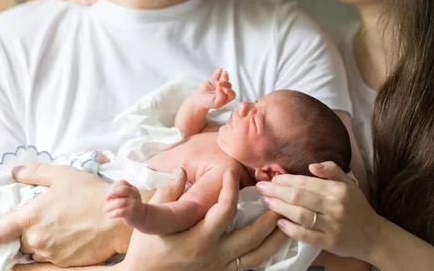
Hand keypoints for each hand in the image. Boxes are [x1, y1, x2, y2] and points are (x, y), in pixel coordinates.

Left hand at [0, 163, 120, 266]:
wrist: (117, 218)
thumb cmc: (90, 193)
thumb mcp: (63, 174)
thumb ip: (36, 173)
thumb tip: (15, 172)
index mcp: (31, 216)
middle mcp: (37, 238)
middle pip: (20, 241)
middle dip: (25, 234)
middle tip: (42, 222)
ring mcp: (50, 252)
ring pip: (35, 250)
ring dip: (40, 242)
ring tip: (58, 229)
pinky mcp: (64, 263)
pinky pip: (51, 258)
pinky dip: (54, 249)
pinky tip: (68, 237)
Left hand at [105, 180, 144, 226]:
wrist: (143, 217)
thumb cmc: (131, 206)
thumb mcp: (127, 197)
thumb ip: (119, 194)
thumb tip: (107, 196)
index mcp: (132, 189)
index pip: (123, 183)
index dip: (113, 186)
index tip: (109, 193)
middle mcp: (134, 194)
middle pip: (124, 189)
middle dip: (112, 193)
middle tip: (105, 199)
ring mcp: (134, 203)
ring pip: (121, 202)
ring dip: (110, 206)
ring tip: (106, 210)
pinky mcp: (132, 212)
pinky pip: (122, 212)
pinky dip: (113, 213)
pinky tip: (109, 215)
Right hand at [122, 168, 287, 270]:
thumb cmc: (146, 249)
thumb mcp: (151, 219)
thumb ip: (168, 193)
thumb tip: (181, 172)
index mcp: (198, 239)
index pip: (225, 211)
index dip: (230, 189)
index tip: (230, 172)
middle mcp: (214, 256)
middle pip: (253, 236)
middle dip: (269, 217)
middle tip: (278, 198)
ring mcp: (220, 268)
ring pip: (258, 256)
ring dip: (275, 239)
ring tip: (287, 223)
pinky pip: (250, 266)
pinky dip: (265, 254)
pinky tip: (274, 244)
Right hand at [197, 69, 235, 109]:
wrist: (199, 99)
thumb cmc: (208, 103)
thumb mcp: (215, 103)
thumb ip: (221, 97)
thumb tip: (222, 88)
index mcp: (226, 97)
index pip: (232, 93)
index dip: (229, 91)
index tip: (224, 90)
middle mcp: (224, 90)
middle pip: (228, 85)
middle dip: (225, 83)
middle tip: (218, 84)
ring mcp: (219, 84)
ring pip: (224, 79)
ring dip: (225, 76)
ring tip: (224, 73)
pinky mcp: (214, 79)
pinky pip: (217, 74)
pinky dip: (218, 72)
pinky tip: (220, 70)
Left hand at [255, 161, 381, 262]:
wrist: (373, 236)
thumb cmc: (356, 206)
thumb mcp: (349, 183)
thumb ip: (331, 170)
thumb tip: (311, 165)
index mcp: (338, 189)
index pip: (306, 182)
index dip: (286, 180)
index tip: (272, 178)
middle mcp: (335, 206)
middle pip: (299, 197)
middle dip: (276, 191)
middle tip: (261, 188)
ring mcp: (332, 225)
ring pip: (300, 214)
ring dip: (279, 207)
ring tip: (266, 202)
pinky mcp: (329, 242)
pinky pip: (305, 235)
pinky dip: (290, 229)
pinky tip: (279, 223)